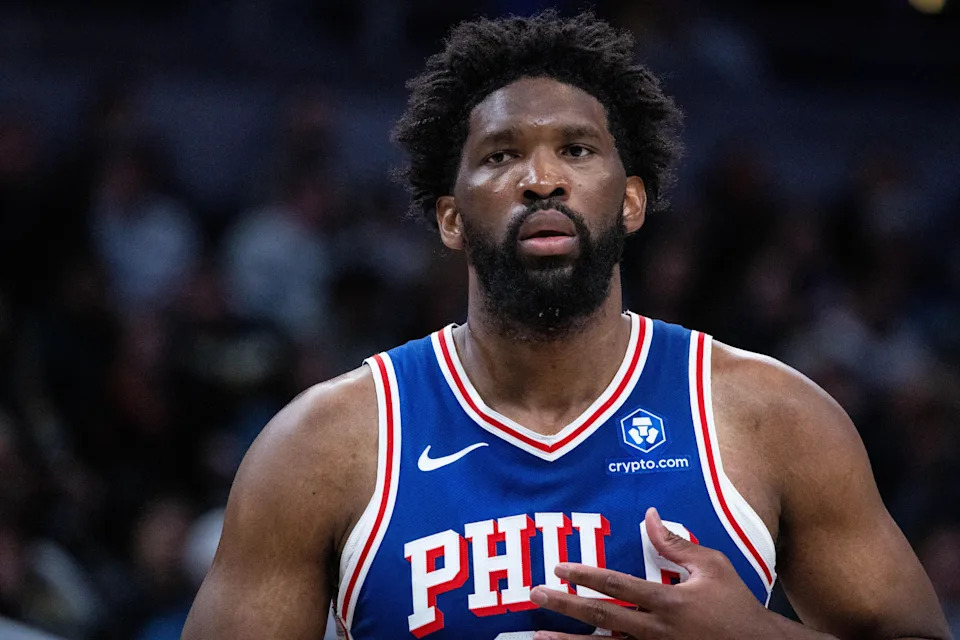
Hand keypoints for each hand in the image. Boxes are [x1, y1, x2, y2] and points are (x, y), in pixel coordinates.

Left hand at [528, 507, 779, 639]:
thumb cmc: (737, 606)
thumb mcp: (713, 566)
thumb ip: (676, 544)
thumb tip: (649, 517)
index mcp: (668, 601)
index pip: (617, 585)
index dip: (585, 575)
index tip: (558, 568)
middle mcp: (656, 631)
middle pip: (601, 617)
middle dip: (565, 606)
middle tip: (536, 595)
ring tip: (538, 636)